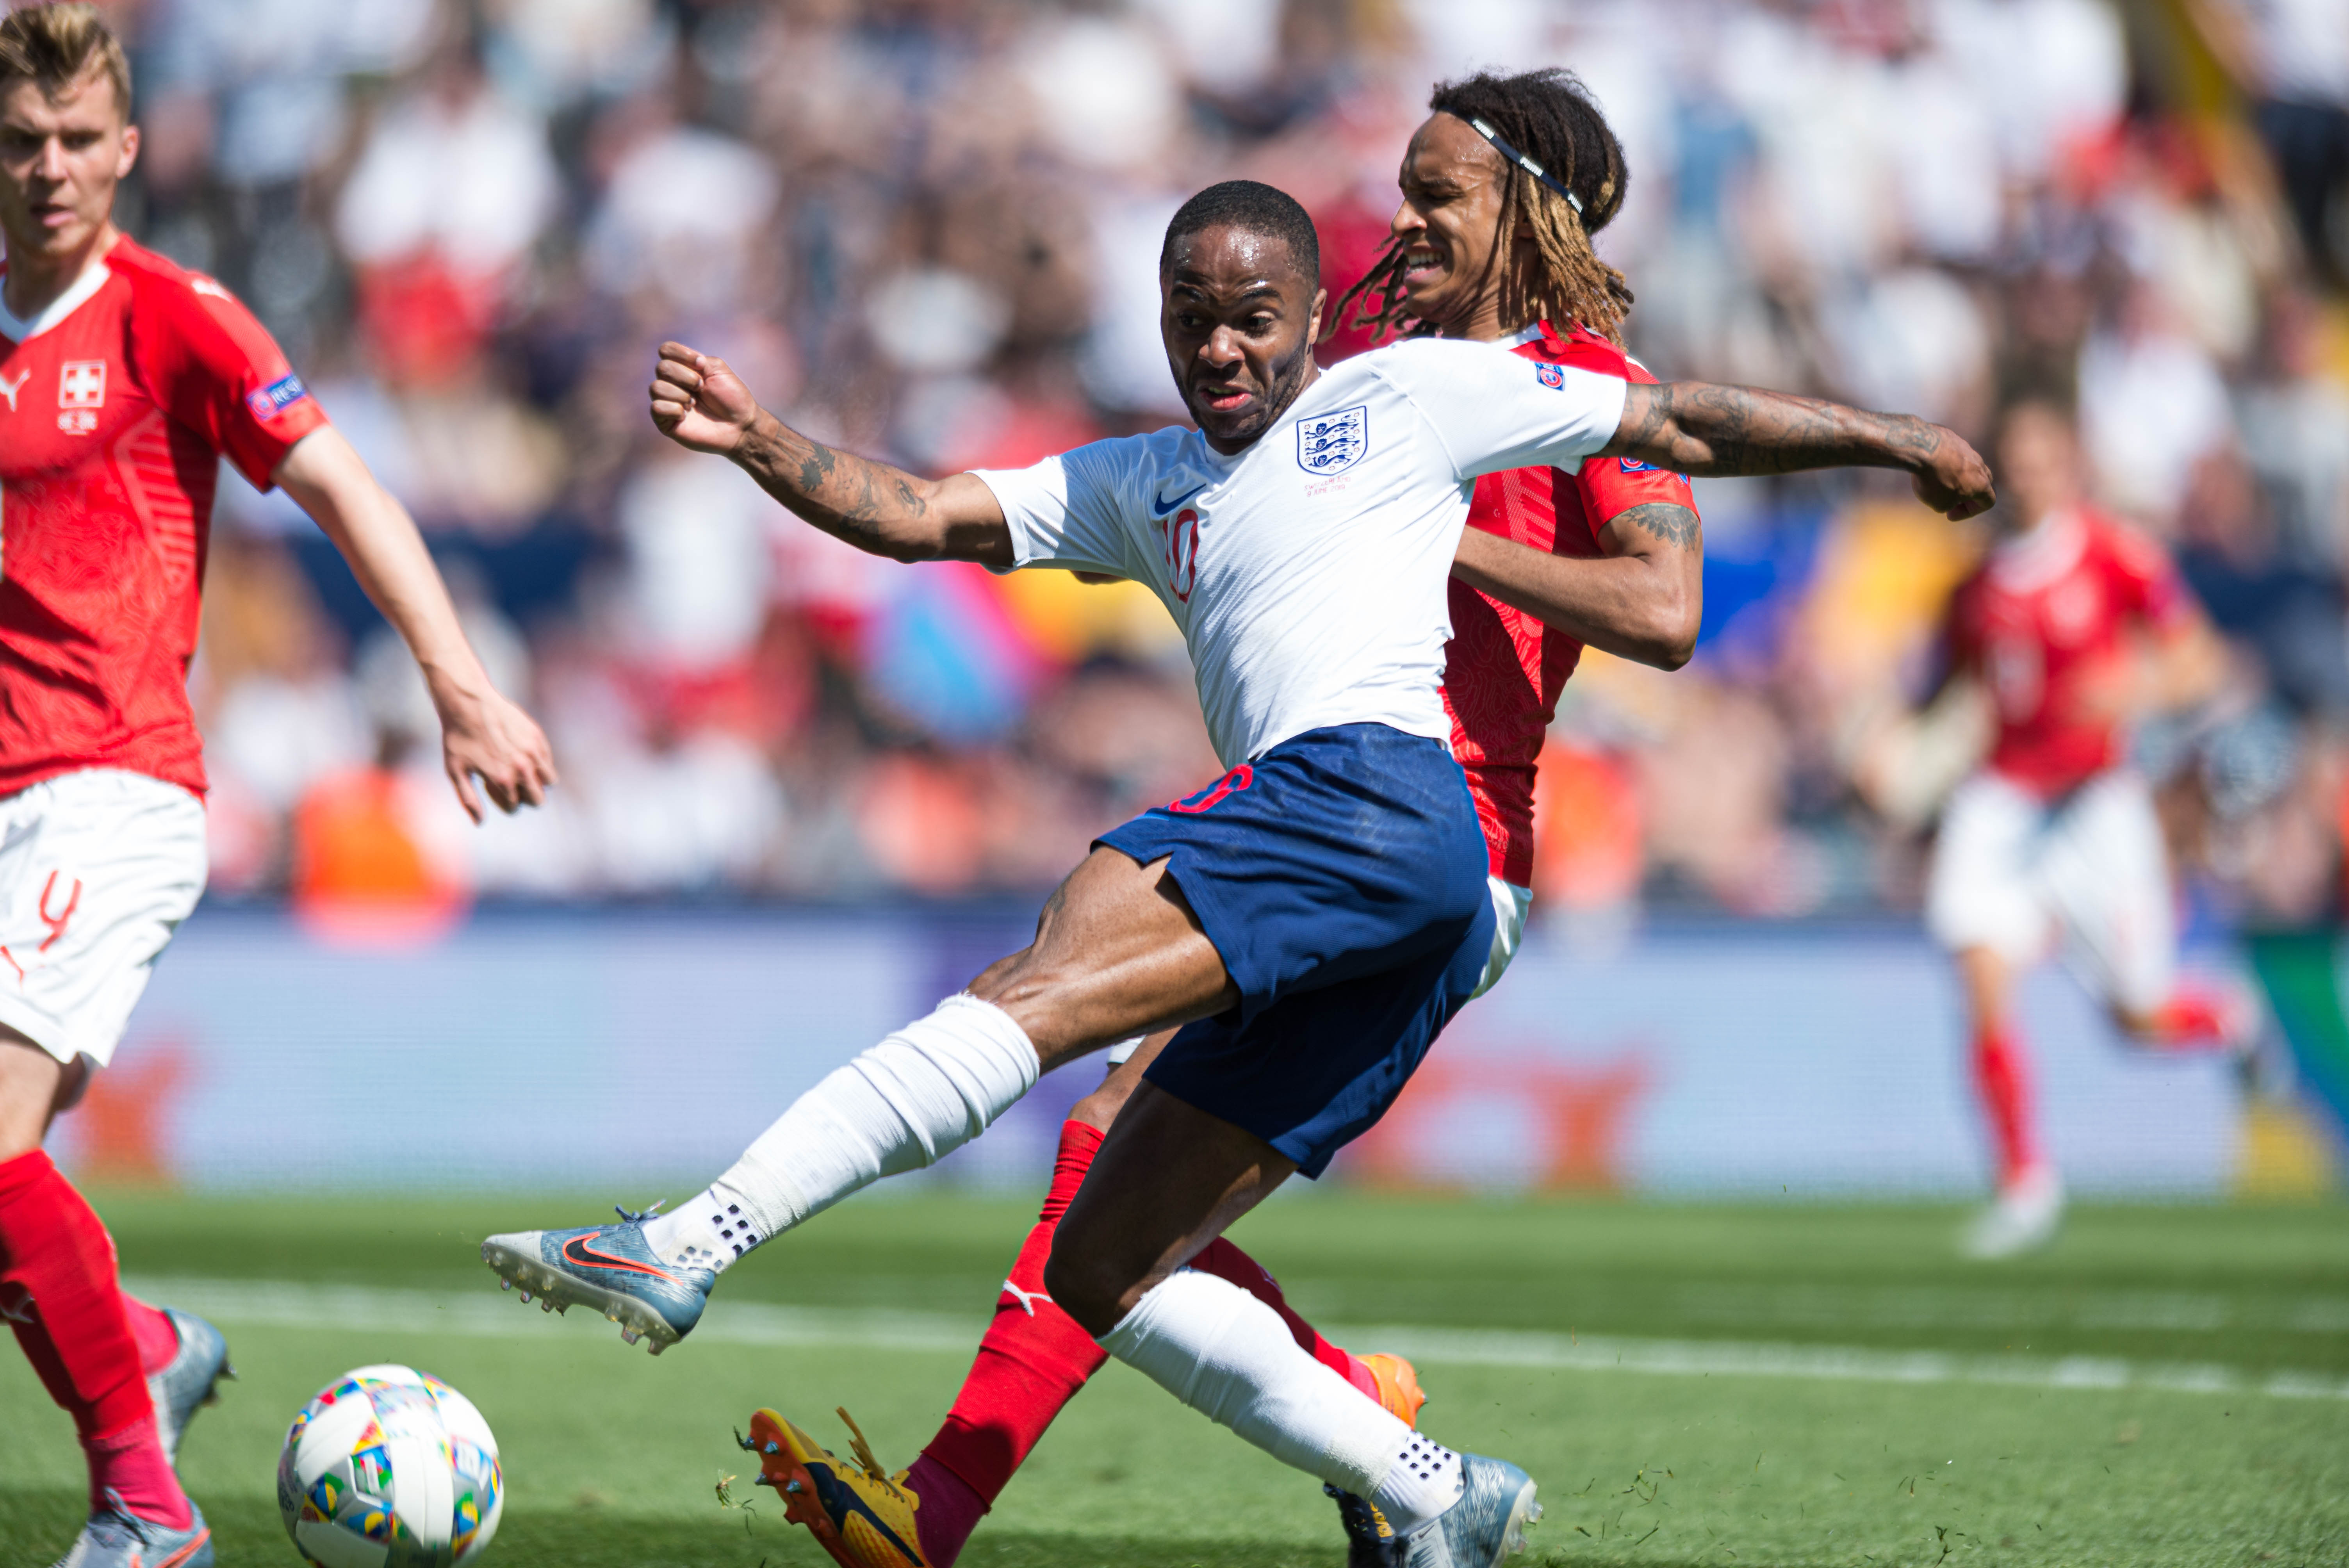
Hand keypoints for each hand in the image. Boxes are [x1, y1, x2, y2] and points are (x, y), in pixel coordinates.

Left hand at [436, 685, 558, 822]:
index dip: (501, 801)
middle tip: (509, 783)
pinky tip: (519, 752)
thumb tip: (480, 823)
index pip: (514, 806)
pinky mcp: (538, 737)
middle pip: (538, 799)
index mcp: (502, 779)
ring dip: (536, 780)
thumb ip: (469, 800)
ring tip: (518, 769)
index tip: (489, 786)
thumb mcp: (455, 771)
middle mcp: (522, 767)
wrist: (467, 701)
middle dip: (524, 796)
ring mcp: (533, 751)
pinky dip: (538, 762)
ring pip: (549, 781)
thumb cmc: (457, 737)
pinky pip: (548, 760)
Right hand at [650, 342, 759, 454]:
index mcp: (684, 367)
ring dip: (680, 394)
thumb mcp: (717, 369)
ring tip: (694, 403)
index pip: (666, 350)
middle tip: (701, 388)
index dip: (681, 354)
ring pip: (656, 388)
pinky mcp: (665, 422)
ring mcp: (668, 402)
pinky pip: (656, 408)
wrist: (740, 425)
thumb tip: (675, 362)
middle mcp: (672, 383)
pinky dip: (673, 409)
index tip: (701, 365)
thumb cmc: (732, 397)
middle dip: (686, 377)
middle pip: (662, 368)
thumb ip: (695, 359)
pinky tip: (686, 416)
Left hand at [1910, 426, 1995, 520]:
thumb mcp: (1939, 504)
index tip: (1950, 514)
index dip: (1970, 512)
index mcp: (1982, 484)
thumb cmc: (1933, 480)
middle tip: (1950, 499)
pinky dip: (1944, 463)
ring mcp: (1968, 450)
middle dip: (1968, 494)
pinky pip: (1954, 454)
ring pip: (1968, 466)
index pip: (1988, 502)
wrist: (1923, 448)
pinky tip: (1928, 467)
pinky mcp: (1954, 439)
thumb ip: (1949, 505)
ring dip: (1956, 477)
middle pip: (1983, 482)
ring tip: (1936, 482)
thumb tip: (1947, 495)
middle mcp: (1980, 465)